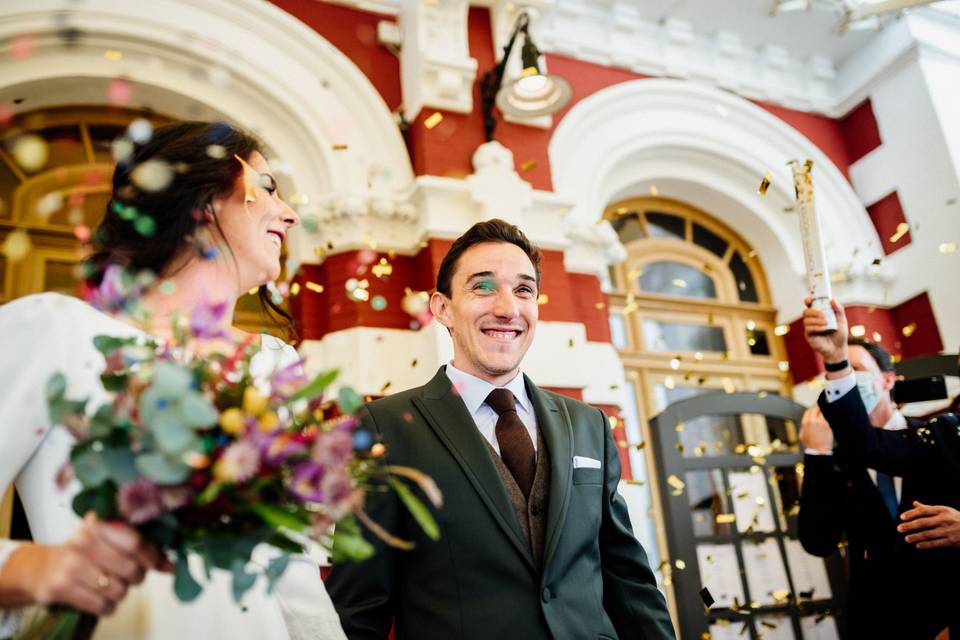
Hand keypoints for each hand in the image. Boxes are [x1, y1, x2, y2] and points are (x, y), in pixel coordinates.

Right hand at [0, 513, 160, 614]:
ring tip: (112, 584)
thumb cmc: (86, 552)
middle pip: (131, 569)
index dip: (151, 556)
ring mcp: (70, 565)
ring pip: (119, 590)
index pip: (136, 542)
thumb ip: (144, 549)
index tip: (154, 562)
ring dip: (122, 592)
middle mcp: (83, 541)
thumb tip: (172, 566)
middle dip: (137, 577)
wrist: (42, 568)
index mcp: (100, 523)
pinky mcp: (60, 588)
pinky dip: (108, 606)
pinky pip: (102, 606)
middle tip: (131, 575)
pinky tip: (101, 597)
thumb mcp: (112, 541)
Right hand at [799, 406, 832, 452]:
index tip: (815, 411)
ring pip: (823, 412)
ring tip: (827, 415)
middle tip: (822, 411)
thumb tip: (805, 423)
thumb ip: (803, 427)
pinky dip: (829, 416)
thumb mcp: (802, 435)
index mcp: (805, 423)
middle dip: (819, 410)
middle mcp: (812, 421)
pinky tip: (830, 418)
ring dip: (825, 412)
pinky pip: (828, 417)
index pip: (809, 411)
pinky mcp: (827, 425)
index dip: (812, 410)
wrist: (818, 450)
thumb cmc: (811, 444)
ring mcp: (820, 422)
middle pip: (816, 409)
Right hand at [803, 297, 848, 364]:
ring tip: (826, 323)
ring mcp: (809, 328)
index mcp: (819, 314)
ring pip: (806, 320)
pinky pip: (808, 329)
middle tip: (823, 314)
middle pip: (806, 312)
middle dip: (814, 312)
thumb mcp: (842, 320)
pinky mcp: (808, 335)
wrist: (838, 348)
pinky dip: (816, 327)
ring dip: (816, 320)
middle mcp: (812, 320)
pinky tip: (824, 329)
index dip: (808, 301)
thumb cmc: (839, 334)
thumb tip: (832, 299)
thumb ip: (838, 309)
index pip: (810, 305)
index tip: (810, 300)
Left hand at [898, 502, 959, 549]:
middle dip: (909, 526)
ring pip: (928, 534)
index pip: (923, 511)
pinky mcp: (951, 541)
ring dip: (915, 537)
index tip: (901, 517)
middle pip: (923, 522)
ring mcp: (948, 531)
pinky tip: (918, 546)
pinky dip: (926, 545)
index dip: (911, 514)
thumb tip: (914, 504)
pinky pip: (936, 544)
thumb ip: (929, 508)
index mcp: (942, 510)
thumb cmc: (956, 518)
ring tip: (907, 539)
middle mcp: (944, 520)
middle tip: (899, 529)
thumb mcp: (945, 510)